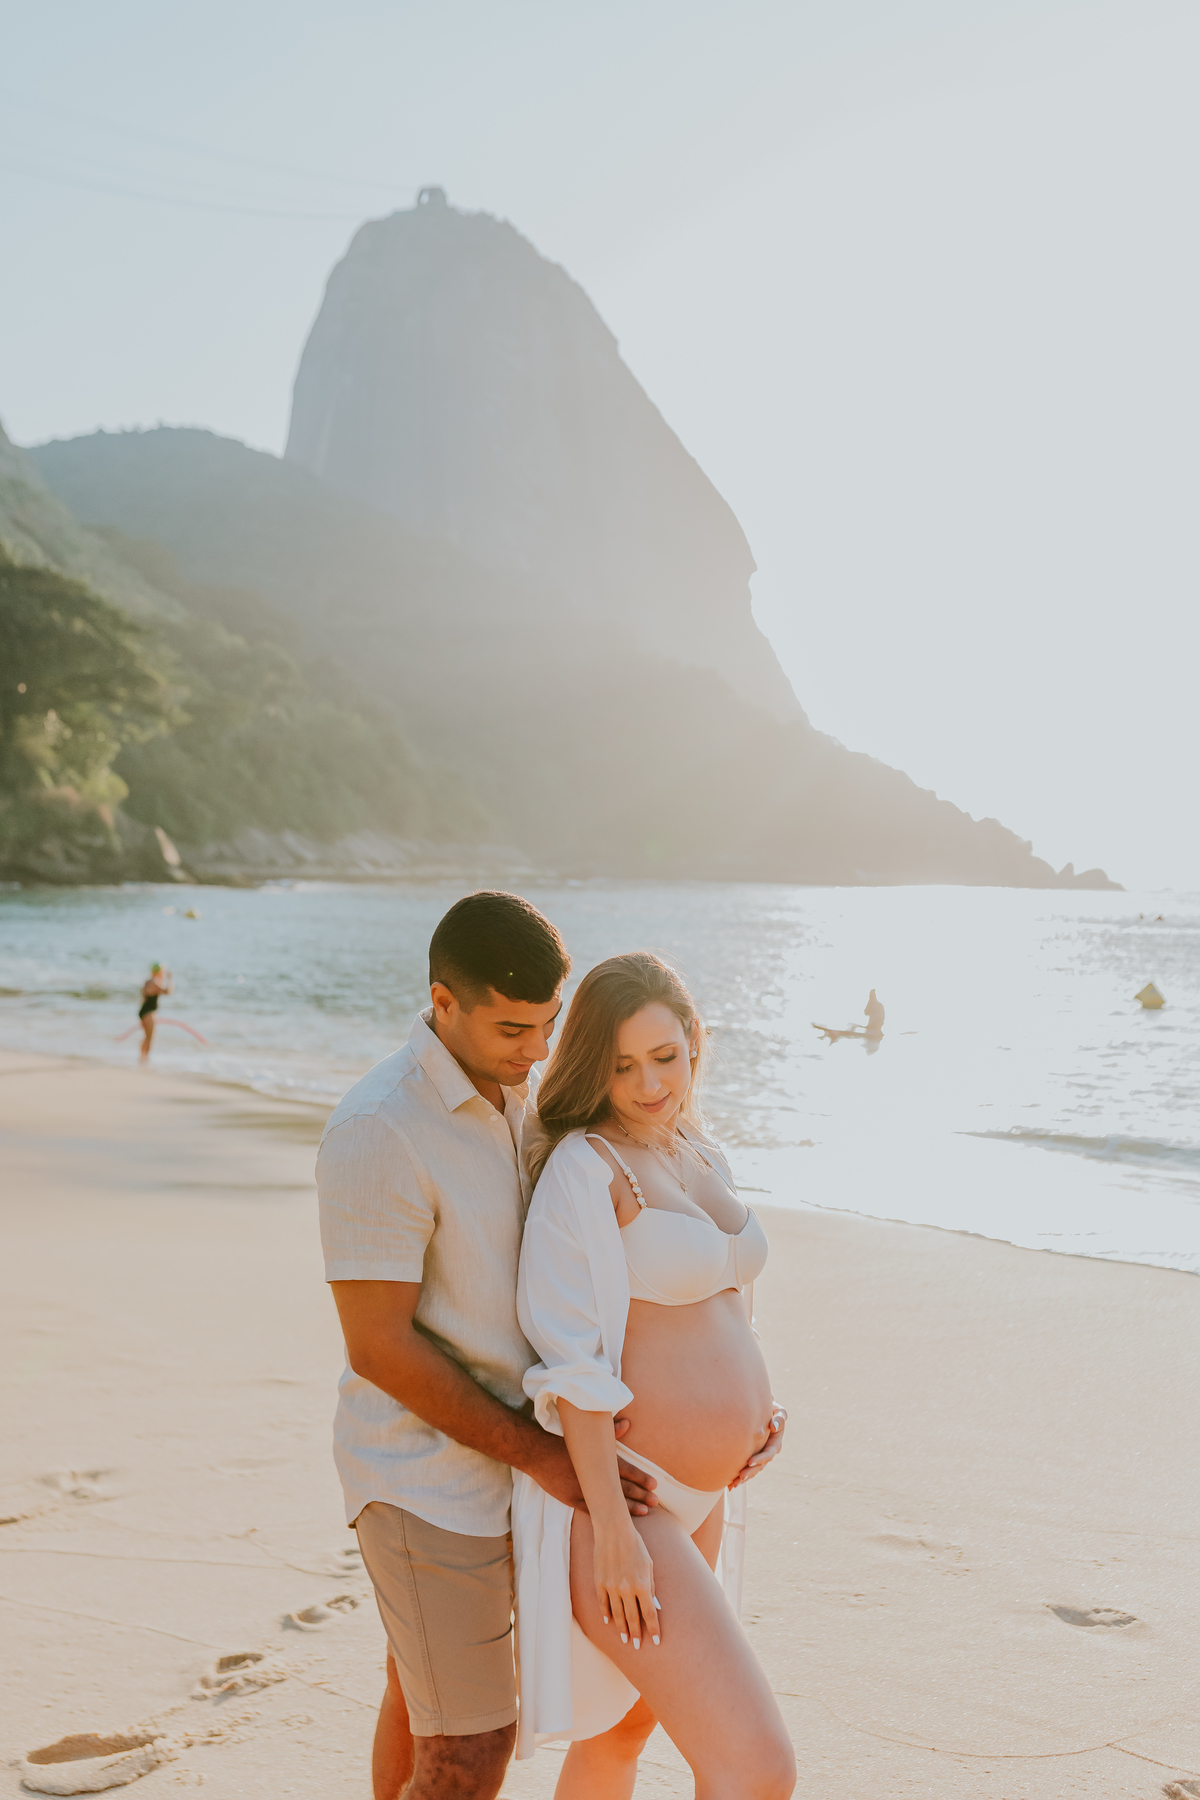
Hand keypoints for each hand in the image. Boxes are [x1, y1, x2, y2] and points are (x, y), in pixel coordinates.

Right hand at [522, 1421, 657, 1514]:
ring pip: (610, 1502)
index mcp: (597, 1461)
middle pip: (621, 1487)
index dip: (640, 1478)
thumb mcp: (585, 1436)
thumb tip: (627, 1422)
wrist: (538, 1454)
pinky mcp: (572, 1499)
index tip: (654, 1485)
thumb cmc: (562, 1443)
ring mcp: (583, 1490)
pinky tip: (618, 1521)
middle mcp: (592, 1477)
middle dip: (640, 1494)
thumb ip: (608, 1432)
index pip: (624, 1470)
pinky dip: (606, 1515)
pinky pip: (592, 1511)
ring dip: (629, 1507)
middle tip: (656, 1501)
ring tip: (646, 1511)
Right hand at [593, 1518, 659, 1649]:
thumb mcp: (649, 1565)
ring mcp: (612, 1587)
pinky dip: (606, 1614)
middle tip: (637, 1646)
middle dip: (636, 1634)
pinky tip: (609, 1622)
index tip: (657, 1642)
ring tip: (624, 1639)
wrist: (613, 1530)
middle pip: (633, 1618)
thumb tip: (655, 1607)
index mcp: (643, 1584)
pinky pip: (603, 1604)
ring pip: (617, 1614)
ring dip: (621, 1628)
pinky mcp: (599, 1583)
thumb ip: (651, 1587)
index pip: (650, 1614)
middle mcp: (627, 1589)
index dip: (654, 1629)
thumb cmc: (635, 1545)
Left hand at [728, 1404, 786, 1488]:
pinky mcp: (752, 1456)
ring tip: (733, 1484)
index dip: (760, 1458)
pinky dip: (739, 1477)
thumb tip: (774, 1426)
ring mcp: (760, 1455)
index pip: (768, 1454)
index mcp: (775, 1443)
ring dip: (744, 1478)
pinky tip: (730, 1485)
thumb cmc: (772, 1410)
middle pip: (760, 1466)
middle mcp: (768, 1452)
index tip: (749, 1461)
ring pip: (753, 1470)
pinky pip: (746, 1468)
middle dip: (751, 1472)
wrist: (764, 1410)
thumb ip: (780, 1418)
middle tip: (740, 1477)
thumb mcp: (779, 1411)